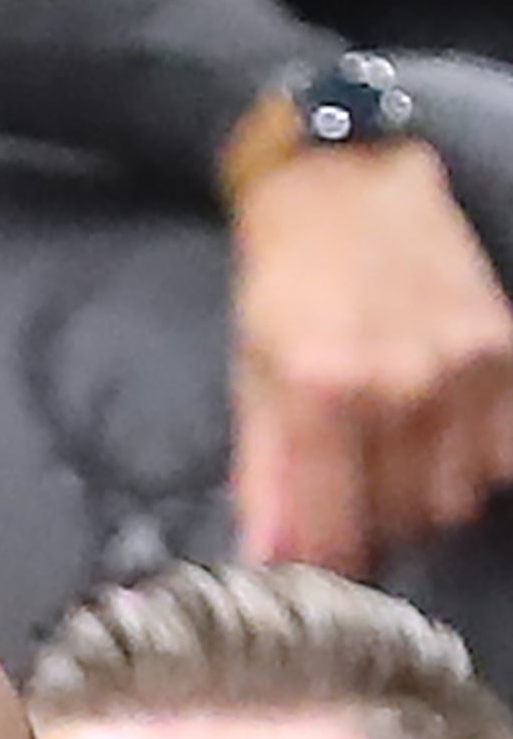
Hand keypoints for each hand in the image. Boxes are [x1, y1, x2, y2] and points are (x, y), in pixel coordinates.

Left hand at [228, 142, 512, 564]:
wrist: (345, 179)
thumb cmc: (283, 280)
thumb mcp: (251, 375)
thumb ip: (264, 473)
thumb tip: (270, 556)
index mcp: (323, 393)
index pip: (335, 530)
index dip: (327, 559)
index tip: (322, 556)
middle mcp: (401, 384)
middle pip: (402, 519)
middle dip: (374, 525)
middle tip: (355, 499)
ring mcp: (461, 365)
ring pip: (457, 495)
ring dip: (425, 497)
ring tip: (396, 464)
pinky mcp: (503, 343)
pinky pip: (503, 452)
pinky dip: (475, 462)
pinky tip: (443, 438)